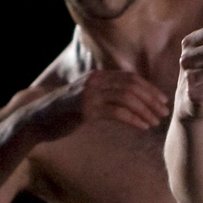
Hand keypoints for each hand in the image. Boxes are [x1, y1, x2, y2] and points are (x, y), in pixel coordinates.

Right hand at [23, 70, 170, 140]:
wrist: (38, 120)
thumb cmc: (63, 112)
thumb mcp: (85, 97)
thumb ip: (103, 94)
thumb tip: (126, 99)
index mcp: (96, 76)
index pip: (129, 77)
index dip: (148, 88)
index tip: (161, 99)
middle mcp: (94, 81)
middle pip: (131, 86)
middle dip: (151, 99)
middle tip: (164, 111)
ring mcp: (90, 95)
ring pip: (127, 99)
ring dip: (145, 110)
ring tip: (156, 121)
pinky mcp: (86, 110)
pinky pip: (117, 113)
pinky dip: (134, 120)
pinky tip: (143, 127)